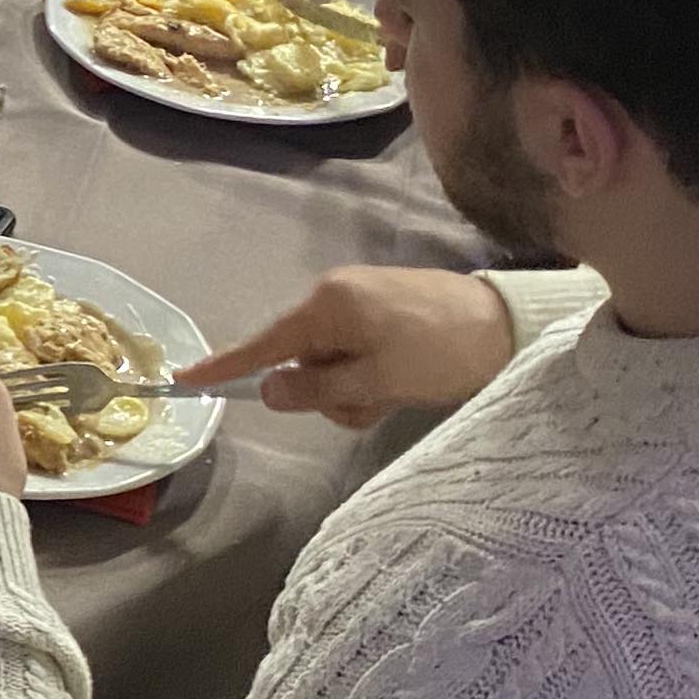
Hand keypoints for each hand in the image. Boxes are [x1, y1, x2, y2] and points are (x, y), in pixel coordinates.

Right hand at [173, 268, 513, 432]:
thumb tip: (269, 392)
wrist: (511, 328)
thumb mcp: (376, 381)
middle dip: (327, 392)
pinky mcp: (384, 310)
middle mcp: (337, 294)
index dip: (227, 366)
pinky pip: (354, 352)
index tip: (187, 379)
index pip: (264, 344)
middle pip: (300, 359)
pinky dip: (369, 376)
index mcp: (328, 304)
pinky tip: (402, 381)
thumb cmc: (441, 353)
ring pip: (330, 362)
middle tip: (371, 404)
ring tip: (395, 393)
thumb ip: (317, 390)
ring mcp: (361, 300)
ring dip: (353, 389)